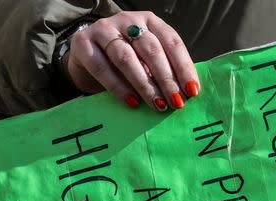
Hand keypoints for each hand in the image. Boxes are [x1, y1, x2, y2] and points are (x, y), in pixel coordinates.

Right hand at [65, 11, 199, 110]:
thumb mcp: (146, 60)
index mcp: (149, 20)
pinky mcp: (83, 43)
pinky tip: (132, 102)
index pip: (171, 41)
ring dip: (145, 85)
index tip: (192, 91)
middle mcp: (128, 20)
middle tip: (176, 102)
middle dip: (166, 79)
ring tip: (157, 105)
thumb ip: (163, 69)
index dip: (184, 67)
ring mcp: (104, 29)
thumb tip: (186, 93)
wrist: (86, 58)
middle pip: (151, 50)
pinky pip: (102, 68)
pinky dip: (119, 88)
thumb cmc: (125, 63)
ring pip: (127, 58)